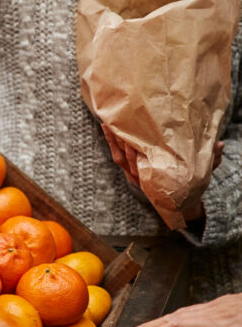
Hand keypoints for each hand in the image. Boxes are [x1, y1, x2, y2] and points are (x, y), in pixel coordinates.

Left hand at [101, 124, 223, 186]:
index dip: (136, 152)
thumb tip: (220, 144)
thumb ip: (211, 160)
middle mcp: (142, 177)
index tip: (133, 137)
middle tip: (116, 124)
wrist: (177, 203)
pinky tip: (107, 130)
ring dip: (112, 141)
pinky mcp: (129, 170)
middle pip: (127, 158)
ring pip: (119, 157)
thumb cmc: (189, 184)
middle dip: (121, 142)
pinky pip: (117, 157)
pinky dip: (112, 144)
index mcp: (156, 178)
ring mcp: (133, 174)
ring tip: (106, 123)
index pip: (142, 164)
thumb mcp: (201, 173)